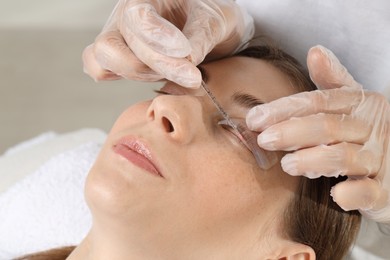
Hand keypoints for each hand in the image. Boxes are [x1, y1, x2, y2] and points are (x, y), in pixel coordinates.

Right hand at [82, 0, 253, 87]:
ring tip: (178, 75)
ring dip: (140, 74)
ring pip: (101, 60)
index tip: (187, 54)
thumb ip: (201, 36)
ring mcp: (118, 37)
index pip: (137, 16)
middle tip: (191, 76)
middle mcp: (124, 15)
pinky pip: (100, 70)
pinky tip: (158, 78)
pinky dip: (123, 78)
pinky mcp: (119, 58)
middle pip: (111, 45)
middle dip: (152, 65)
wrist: (210, 27)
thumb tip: (187, 58)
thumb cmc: (211, 17)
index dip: (158, 39)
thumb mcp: (215, 19)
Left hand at [246, 45, 389, 222]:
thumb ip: (332, 82)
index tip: (254, 118)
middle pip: (327, 126)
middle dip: (292, 131)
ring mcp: (379, 159)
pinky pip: (369, 192)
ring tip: (287, 165)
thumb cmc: (364, 131)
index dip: (283, 109)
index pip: (318, 102)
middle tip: (264, 139)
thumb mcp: (351, 104)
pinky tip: (334, 194)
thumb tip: (316, 51)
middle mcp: (371, 128)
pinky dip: (352, 193)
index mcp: (360, 104)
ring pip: (344, 157)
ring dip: (312, 159)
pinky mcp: (384, 191)